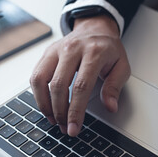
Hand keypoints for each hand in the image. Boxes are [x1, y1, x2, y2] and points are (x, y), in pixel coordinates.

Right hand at [30, 14, 129, 135]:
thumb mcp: (121, 66)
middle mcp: (72, 49)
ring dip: (45, 104)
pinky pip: (35, 76)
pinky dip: (38, 94)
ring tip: (54, 119)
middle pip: (58, 86)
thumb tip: (110, 107)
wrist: (95, 28)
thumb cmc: (108, 49)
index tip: (74, 128)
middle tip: (64, 127)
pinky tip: (47, 105)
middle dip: (60, 112)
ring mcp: (56, 50)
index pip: (81, 87)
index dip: (76, 111)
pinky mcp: (46, 54)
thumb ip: (115, 86)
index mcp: (93, 53)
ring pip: (40, 80)